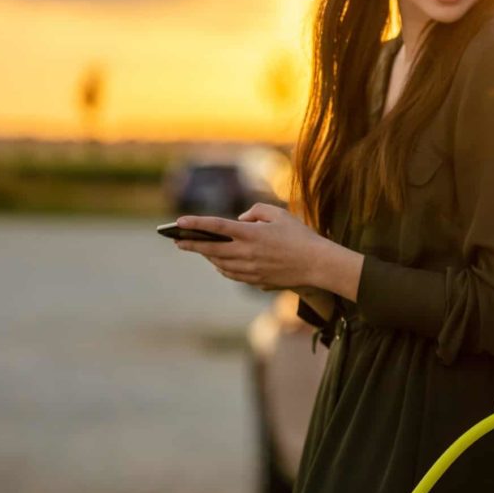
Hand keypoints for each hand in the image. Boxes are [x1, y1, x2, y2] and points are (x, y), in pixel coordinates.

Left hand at [172, 203, 361, 298]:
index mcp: (251, 234)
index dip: (196, 224)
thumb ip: (256, 211)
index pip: (217, 227)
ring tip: (197, 249)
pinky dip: (222, 267)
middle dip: (191, 245)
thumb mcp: (279, 214)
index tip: (178, 222)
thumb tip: (240, 219)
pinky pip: (232, 274)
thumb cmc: (300, 236)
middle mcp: (247, 253)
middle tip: (177, 241)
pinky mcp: (256, 281)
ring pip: (220, 264)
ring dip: (207, 256)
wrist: (317, 264)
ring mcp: (250, 269)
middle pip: (211, 250)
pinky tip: (219, 262)